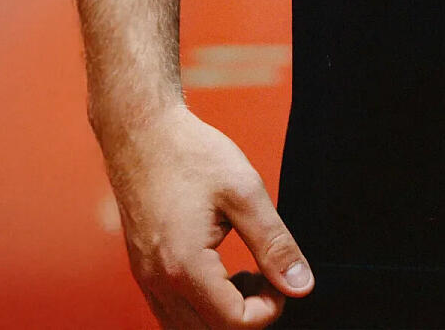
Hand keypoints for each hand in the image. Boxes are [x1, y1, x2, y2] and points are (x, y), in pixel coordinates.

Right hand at [102, 103, 314, 328]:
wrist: (143, 134)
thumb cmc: (193, 155)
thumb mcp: (244, 191)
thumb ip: (274, 243)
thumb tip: (302, 285)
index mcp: (185, 267)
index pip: (233, 324)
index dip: (269, 310)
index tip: (282, 278)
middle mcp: (158, 283)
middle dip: (246, 317)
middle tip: (268, 277)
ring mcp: (146, 280)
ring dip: (222, 316)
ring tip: (249, 275)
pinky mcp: (143, 272)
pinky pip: (172, 312)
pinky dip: (201, 307)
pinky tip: (223, 272)